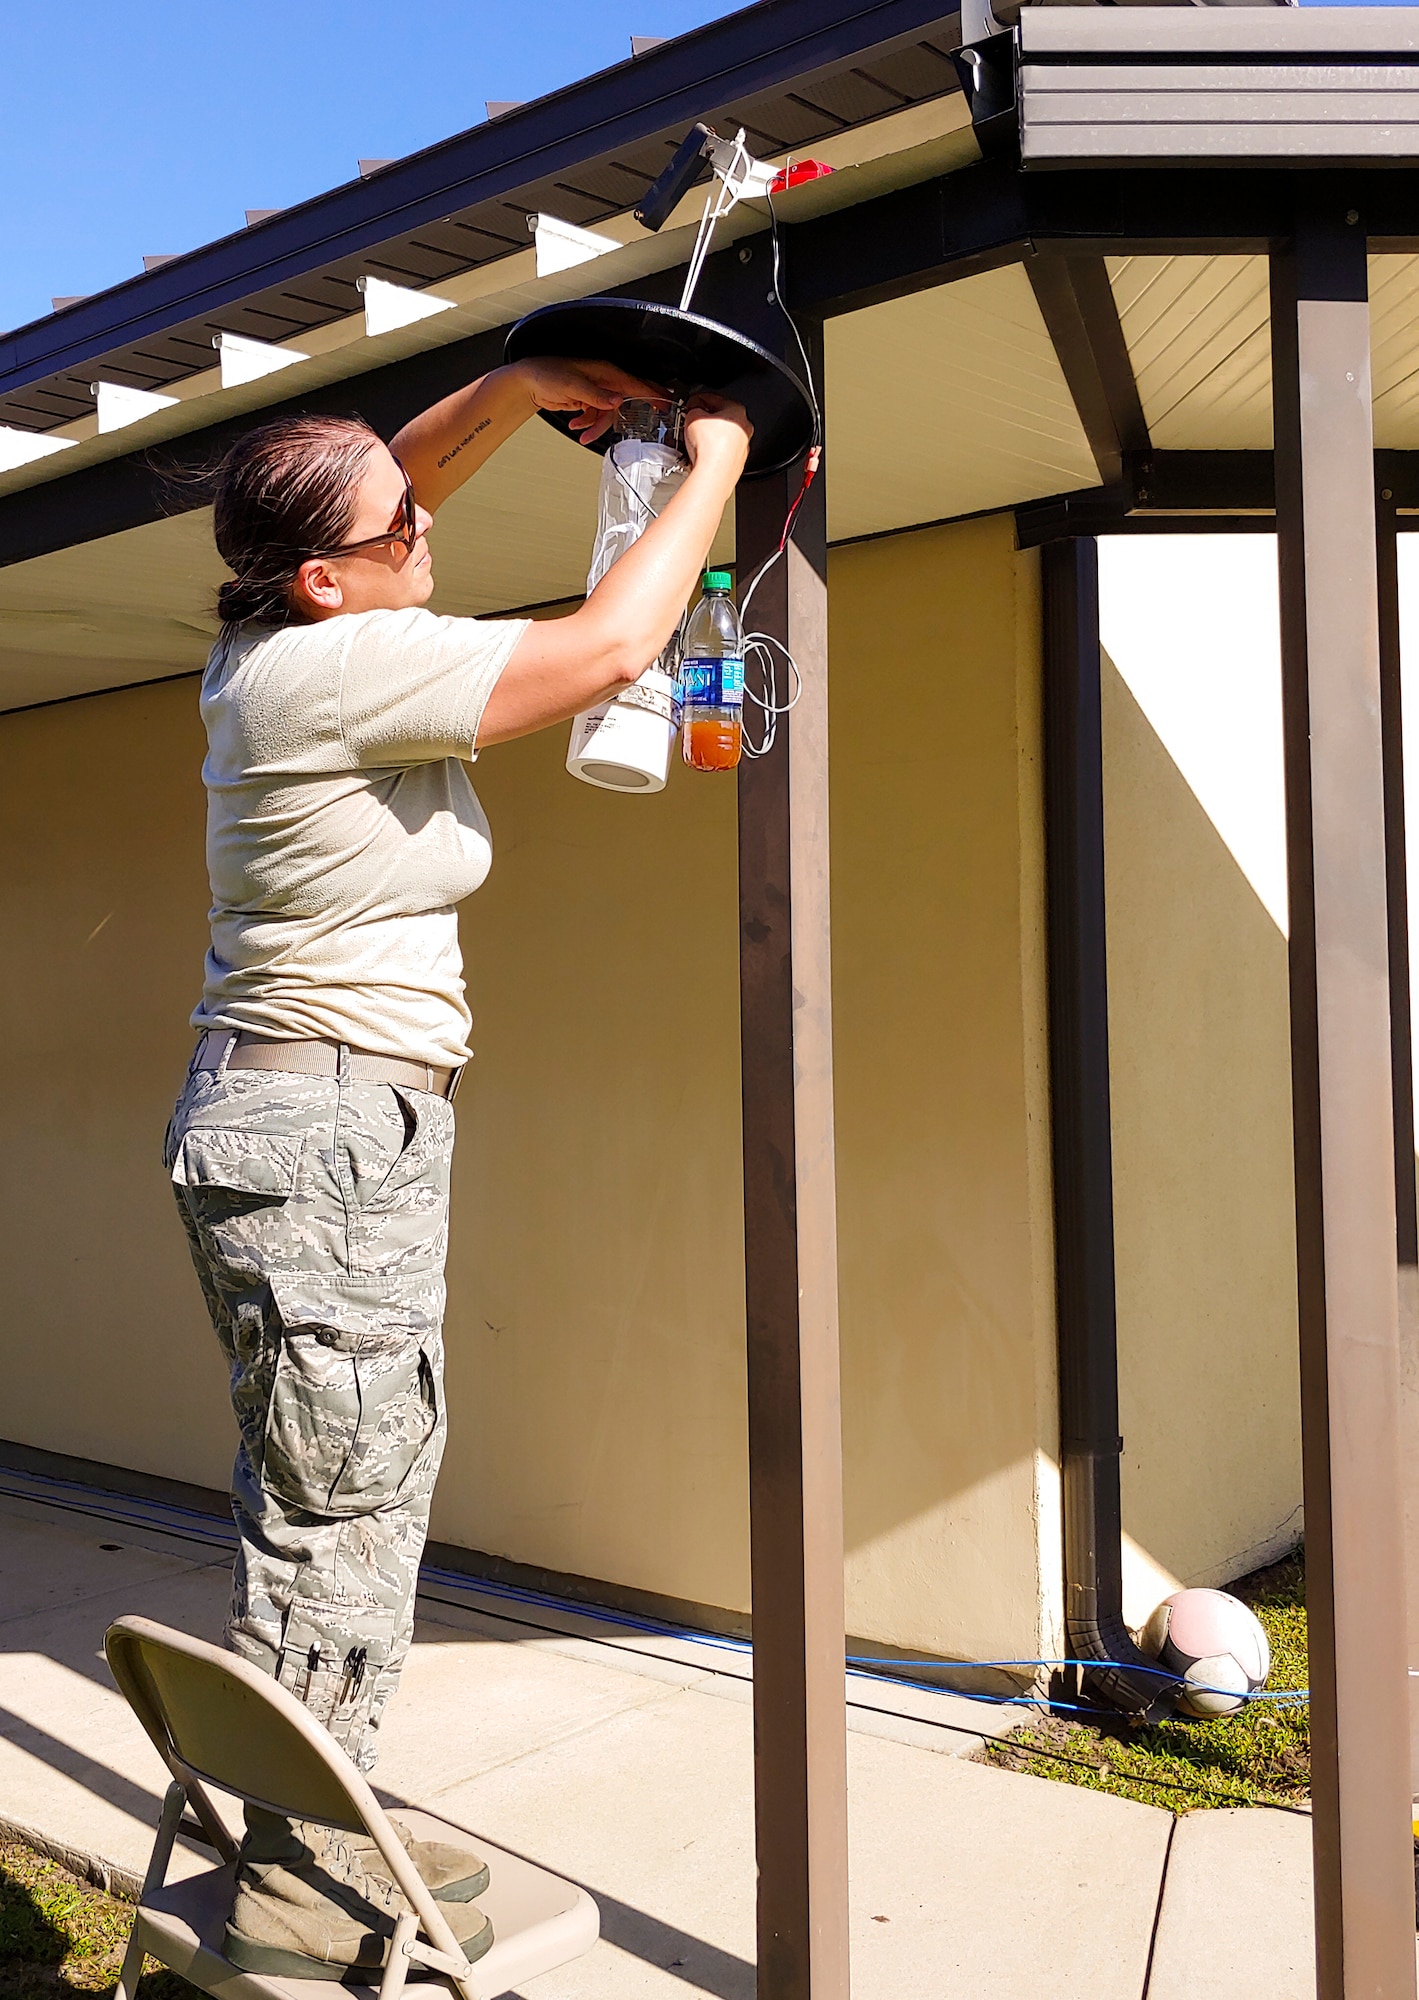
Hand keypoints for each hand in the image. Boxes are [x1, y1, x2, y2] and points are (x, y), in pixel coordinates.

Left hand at [514, 358, 664, 446]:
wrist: (528, 382)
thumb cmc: (547, 374)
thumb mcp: (573, 385)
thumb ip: (596, 395)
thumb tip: (617, 401)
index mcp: (604, 371)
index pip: (634, 383)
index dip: (651, 393)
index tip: (665, 402)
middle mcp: (603, 380)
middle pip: (625, 400)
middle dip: (626, 415)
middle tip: (638, 427)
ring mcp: (595, 391)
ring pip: (608, 414)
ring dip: (597, 426)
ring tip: (583, 433)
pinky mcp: (587, 401)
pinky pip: (595, 416)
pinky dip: (587, 424)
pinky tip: (576, 425)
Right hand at [683, 394, 752, 479]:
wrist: (714, 474)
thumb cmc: (710, 447)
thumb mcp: (693, 417)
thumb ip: (693, 410)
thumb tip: (693, 412)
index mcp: (738, 411)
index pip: (716, 399)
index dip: (700, 399)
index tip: (692, 403)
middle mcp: (745, 429)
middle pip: (722, 419)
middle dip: (707, 419)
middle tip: (693, 420)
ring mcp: (742, 448)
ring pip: (723, 437)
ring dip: (710, 436)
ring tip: (695, 438)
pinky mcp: (736, 465)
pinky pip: (722, 453)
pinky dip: (713, 452)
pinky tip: (701, 454)